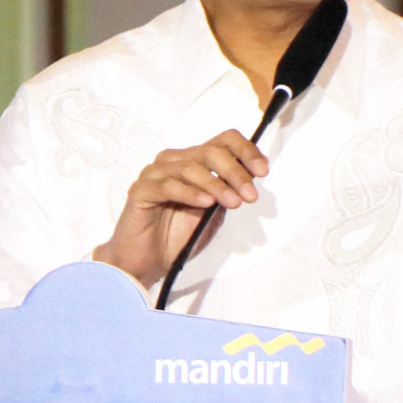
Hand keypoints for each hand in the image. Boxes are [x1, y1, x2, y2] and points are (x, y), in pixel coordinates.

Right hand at [91, 130, 270, 286]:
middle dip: (235, 173)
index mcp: (192, 162)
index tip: (262, 171)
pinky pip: (167, 186)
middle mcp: (173, 162)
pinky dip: (190, 193)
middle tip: (249, 195)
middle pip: (210, 152)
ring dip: (217, 185)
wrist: (147, 262)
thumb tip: (253, 174)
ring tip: (233, 202)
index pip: (222, 141)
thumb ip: (229, 191)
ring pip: (190, 168)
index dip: (245, 151)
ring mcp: (155, 174)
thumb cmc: (177, 236)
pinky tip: (206, 203)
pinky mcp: (140, 191)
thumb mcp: (214, 212)